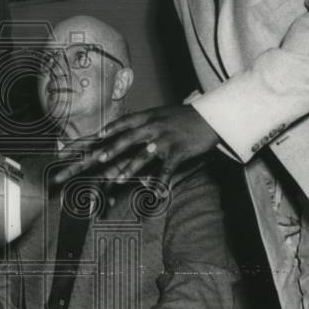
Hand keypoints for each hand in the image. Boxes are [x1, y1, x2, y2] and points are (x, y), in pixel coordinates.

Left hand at [53, 104, 218, 184]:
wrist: (212, 115)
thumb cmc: (184, 116)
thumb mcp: (161, 113)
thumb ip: (144, 120)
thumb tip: (126, 125)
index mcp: (148, 116)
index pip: (124, 121)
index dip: (108, 129)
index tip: (96, 136)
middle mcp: (154, 126)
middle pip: (127, 139)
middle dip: (111, 151)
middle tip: (98, 160)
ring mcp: (165, 139)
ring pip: (144, 156)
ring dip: (130, 169)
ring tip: (119, 181)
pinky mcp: (179, 151)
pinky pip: (167, 170)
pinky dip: (161, 183)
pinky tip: (156, 195)